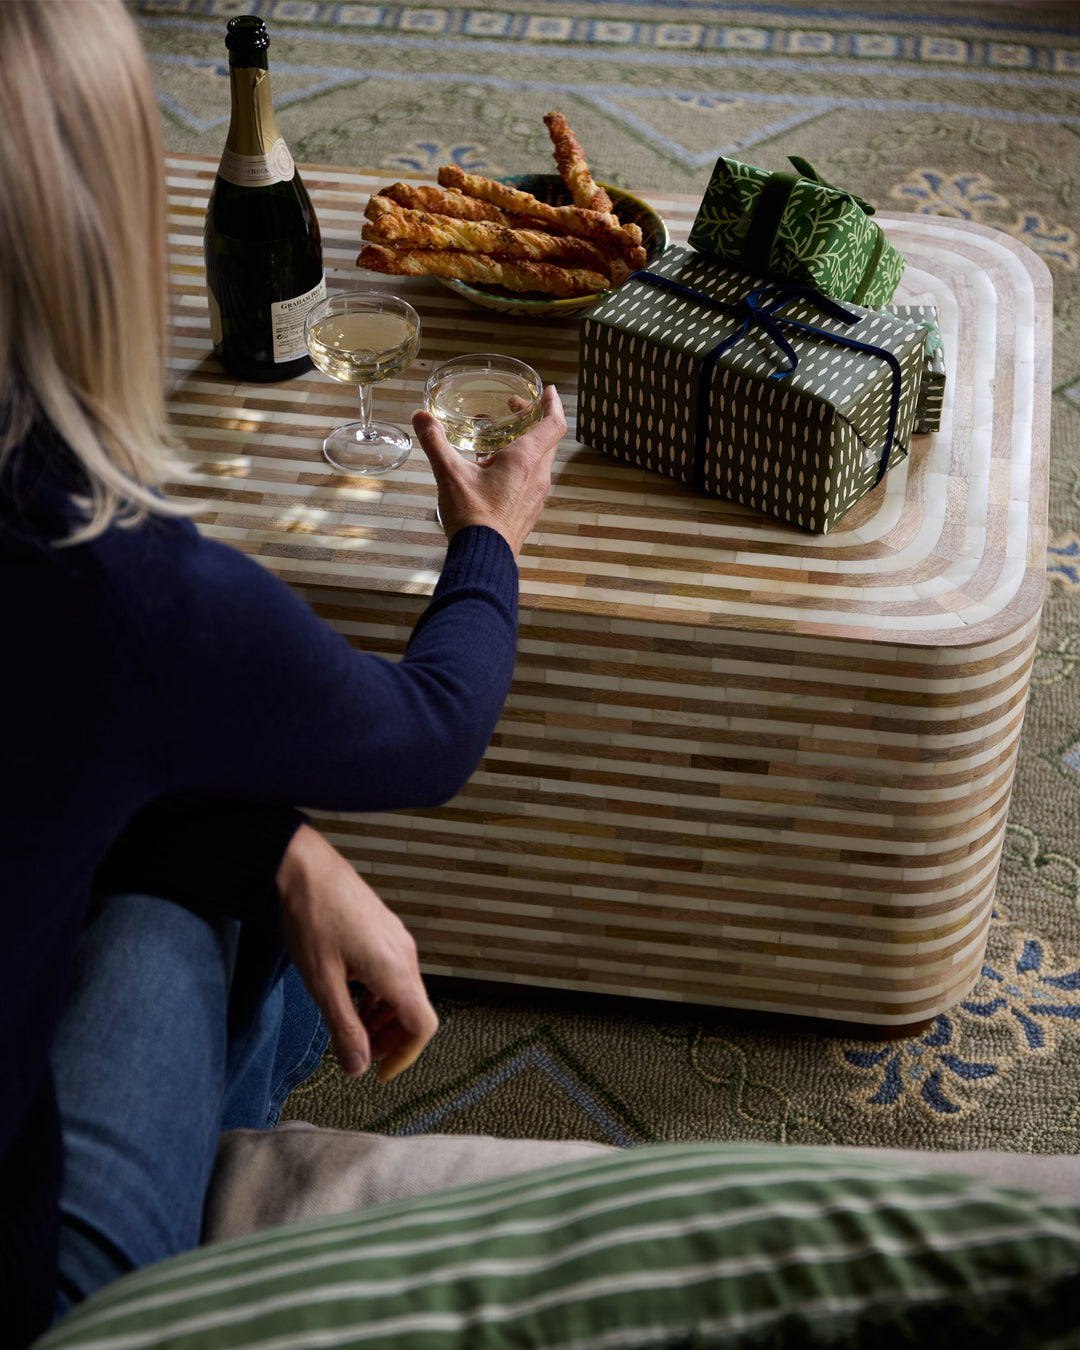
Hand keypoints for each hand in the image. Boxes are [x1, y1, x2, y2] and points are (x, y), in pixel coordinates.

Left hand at [275, 823, 437, 1081]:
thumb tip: (358, 1068)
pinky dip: (379, 994)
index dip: (405, 1056)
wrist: (304, 867)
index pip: (422, 1025)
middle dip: (391, 1040)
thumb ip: (344, 1027)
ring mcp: (396, 938)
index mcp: (395, 968)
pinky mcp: (384, 930)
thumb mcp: (321, 982)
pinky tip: (352, 996)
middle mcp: (404, 953)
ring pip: (404, 991)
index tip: (380, 1072)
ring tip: (353, 1029)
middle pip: (415, 1010)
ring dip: (384, 1018)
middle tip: (360, 1056)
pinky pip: (394, 971)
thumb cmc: (311, 918)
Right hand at [412, 384, 566, 556]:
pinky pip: (532, 481)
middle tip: (512, 410)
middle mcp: (538, 476)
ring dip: (525, 444)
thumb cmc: (473, 517)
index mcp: (525, 460)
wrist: (484, 558)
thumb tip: (420, 416)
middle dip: (533, 420)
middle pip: (547, 440)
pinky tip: (494, 471)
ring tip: (497, 440)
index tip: (547, 391)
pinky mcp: (529, 511)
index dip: (552, 403)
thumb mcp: (449, 473)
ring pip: (540, 461)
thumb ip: (434, 441)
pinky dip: (520, 467)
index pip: (553, 424)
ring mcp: (536, 496)